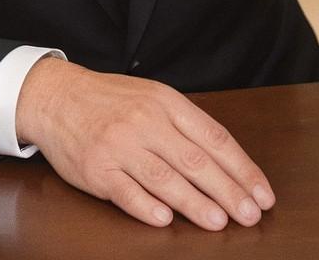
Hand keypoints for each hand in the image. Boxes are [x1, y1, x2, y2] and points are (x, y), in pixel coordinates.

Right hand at [15, 57, 274, 228]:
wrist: (56, 96)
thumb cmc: (110, 100)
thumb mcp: (151, 96)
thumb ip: (184, 124)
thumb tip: (226, 162)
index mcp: (164, 101)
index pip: (213, 136)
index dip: (241, 167)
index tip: (262, 193)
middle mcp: (144, 121)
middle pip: (194, 160)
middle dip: (227, 190)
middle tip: (250, 215)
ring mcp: (119, 145)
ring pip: (164, 178)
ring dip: (195, 203)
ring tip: (218, 222)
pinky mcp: (96, 168)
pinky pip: (126, 192)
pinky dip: (146, 207)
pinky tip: (165, 220)